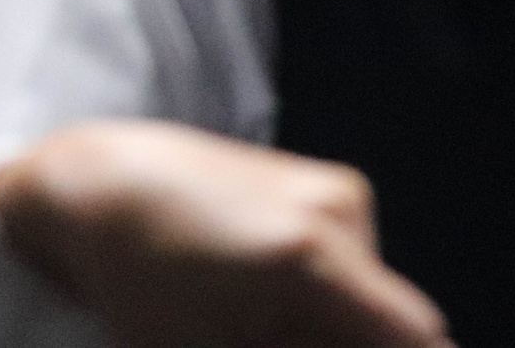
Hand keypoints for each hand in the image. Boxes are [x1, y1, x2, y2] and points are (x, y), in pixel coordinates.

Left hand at [0, 122, 452, 347]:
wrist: (97, 185)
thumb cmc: (134, 277)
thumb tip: (309, 343)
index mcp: (311, 257)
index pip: (417, 337)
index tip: (314, 345)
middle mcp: (340, 212)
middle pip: (390, 323)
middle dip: (342, 345)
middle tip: (263, 334)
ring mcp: (337, 190)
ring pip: (368, 298)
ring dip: (328, 326)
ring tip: (246, 320)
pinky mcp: (328, 183)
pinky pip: (351, 266)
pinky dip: (321, 295)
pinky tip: (258, 290)